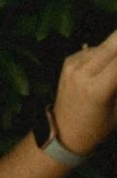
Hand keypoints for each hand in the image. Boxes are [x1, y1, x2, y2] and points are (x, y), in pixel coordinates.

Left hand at [49, 27, 116, 158]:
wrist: (65, 131)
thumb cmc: (98, 127)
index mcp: (97, 89)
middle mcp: (82, 72)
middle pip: (111, 46)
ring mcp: (72, 64)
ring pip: (102, 46)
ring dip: (114, 50)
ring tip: (113, 69)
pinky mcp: (68, 61)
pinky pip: (92, 51)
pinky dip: (104, 54)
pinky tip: (107, 64)